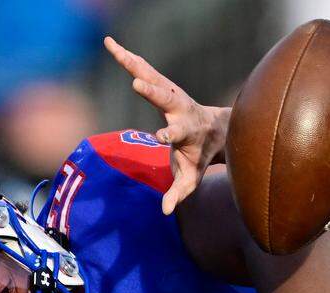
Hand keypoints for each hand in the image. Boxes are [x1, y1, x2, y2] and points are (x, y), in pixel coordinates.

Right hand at [104, 35, 228, 214]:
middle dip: (153, 92)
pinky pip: (144, 69)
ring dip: (132, 63)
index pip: (176, 133)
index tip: (159, 137)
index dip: (168, 134)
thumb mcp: (191, 178)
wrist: (218, 131)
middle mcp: (180, 108)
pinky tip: (111, 45)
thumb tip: (166, 212)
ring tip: (112, 48)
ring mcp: (171, 93)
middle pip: (166, 97)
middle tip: (138, 83)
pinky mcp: (163, 84)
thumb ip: (179, 193)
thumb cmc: (200, 157)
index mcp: (187, 131)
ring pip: (152, 76)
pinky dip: (128, 58)